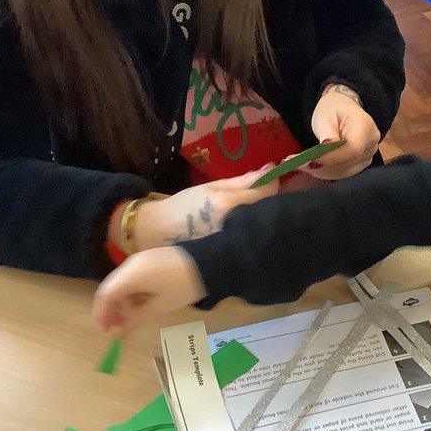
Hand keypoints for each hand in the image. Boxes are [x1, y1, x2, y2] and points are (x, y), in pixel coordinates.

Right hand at [93, 247, 204, 332]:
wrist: (208, 262)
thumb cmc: (182, 286)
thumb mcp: (159, 306)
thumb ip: (135, 320)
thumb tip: (119, 334)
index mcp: (131, 275)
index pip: (105, 294)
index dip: (102, 314)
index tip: (106, 331)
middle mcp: (131, 265)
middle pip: (112, 288)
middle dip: (112, 309)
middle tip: (118, 328)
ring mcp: (140, 260)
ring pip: (122, 284)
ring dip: (123, 302)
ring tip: (132, 319)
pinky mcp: (149, 260)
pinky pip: (133, 278)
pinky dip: (133, 293)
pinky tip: (142, 304)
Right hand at [130, 166, 279, 247]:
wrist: (155, 235)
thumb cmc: (181, 207)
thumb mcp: (210, 188)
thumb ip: (242, 181)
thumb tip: (272, 170)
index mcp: (229, 206)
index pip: (268, 193)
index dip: (275, 184)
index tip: (273, 181)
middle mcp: (235, 229)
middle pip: (270, 214)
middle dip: (274, 205)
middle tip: (270, 199)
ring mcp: (234, 248)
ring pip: (263, 230)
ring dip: (266, 221)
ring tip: (261, 216)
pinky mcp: (232, 261)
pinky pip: (252, 245)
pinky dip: (255, 237)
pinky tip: (251, 233)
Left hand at [306, 85, 379, 179]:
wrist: (342, 109)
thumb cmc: (333, 109)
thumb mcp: (325, 116)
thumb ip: (327, 134)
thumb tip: (323, 153)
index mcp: (365, 126)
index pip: (353, 148)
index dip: (332, 158)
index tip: (309, 161)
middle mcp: (371, 143)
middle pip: (348, 163)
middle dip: (321, 166)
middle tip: (295, 163)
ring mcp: (368, 156)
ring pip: (344, 172)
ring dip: (320, 172)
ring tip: (299, 164)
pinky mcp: (360, 165)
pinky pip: (342, 173)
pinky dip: (324, 172)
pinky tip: (310, 167)